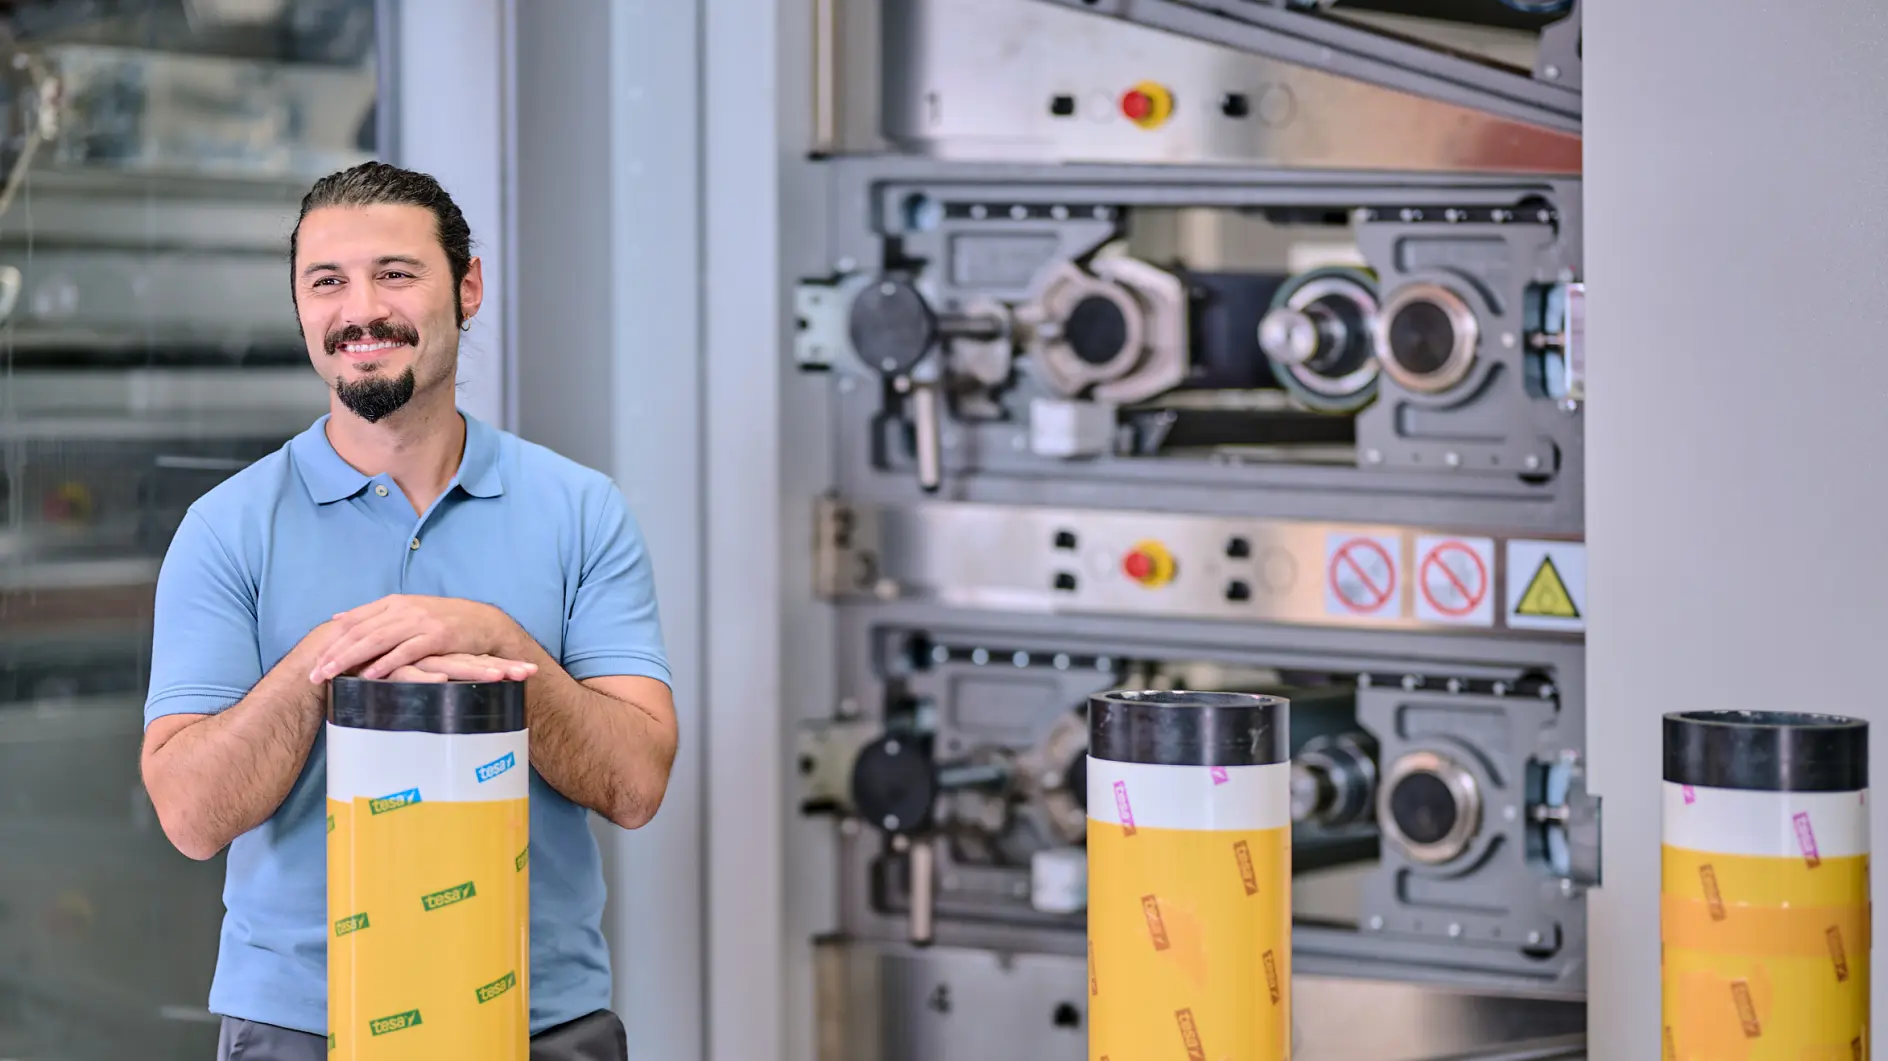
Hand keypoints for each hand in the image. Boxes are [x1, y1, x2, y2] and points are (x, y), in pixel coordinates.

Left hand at [309, 595, 512, 682]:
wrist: (485, 622)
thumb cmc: (445, 621)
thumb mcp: (408, 612)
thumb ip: (376, 615)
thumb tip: (339, 619)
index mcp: (393, 602)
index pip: (353, 621)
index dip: (331, 640)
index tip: (313, 660)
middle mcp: (404, 608)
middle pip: (361, 631)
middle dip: (334, 653)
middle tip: (314, 674)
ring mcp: (421, 621)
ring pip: (377, 639)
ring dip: (352, 658)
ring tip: (332, 675)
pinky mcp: (438, 636)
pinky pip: (407, 651)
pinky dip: (387, 663)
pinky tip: (370, 675)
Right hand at [380, 653, 538, 683]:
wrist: (338, 648)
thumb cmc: (378, 665)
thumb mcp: (412, 670)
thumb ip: (432, 675)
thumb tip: (455, 687)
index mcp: (440, 654)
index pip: (477, 658)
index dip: (503, 663)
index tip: (532, 671)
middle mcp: (431, 654)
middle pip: (472, 660)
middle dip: (501, 667)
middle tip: (529, 672)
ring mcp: (412, 659)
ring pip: (448, 665)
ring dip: (473, 671)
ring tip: (498, 677)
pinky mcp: (389, 668)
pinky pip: (408, 673)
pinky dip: (424, 678)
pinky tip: (442, 680)